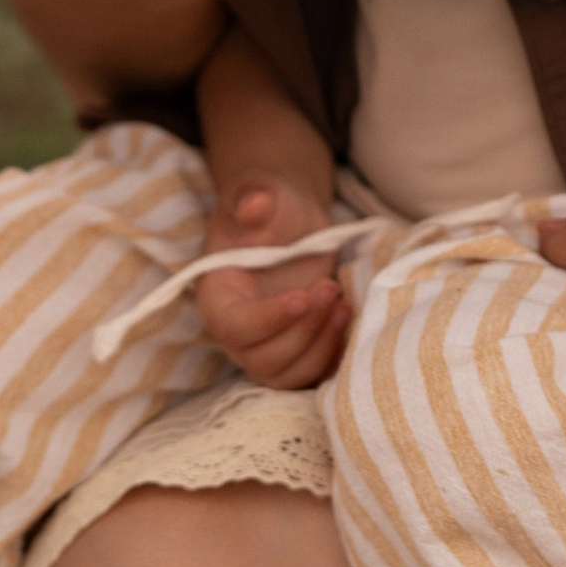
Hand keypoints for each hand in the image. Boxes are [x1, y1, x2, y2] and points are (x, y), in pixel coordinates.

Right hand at [194, 172, 349, 388]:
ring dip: (320, 346)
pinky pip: (311, 375)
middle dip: (302, 330)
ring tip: (342, 304)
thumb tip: (255, 205)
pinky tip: (347, 319)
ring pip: (287, 374)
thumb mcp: (259, 191)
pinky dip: (332, 357)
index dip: (267, 319)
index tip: (302, 297)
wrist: (289, 221)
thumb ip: (252, 197)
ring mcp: (267, 345)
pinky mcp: (296, 351)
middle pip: (262, 359)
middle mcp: (238, 331)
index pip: (232, 327)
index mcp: (218, 296)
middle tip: (328, 288)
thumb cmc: (269, 206)